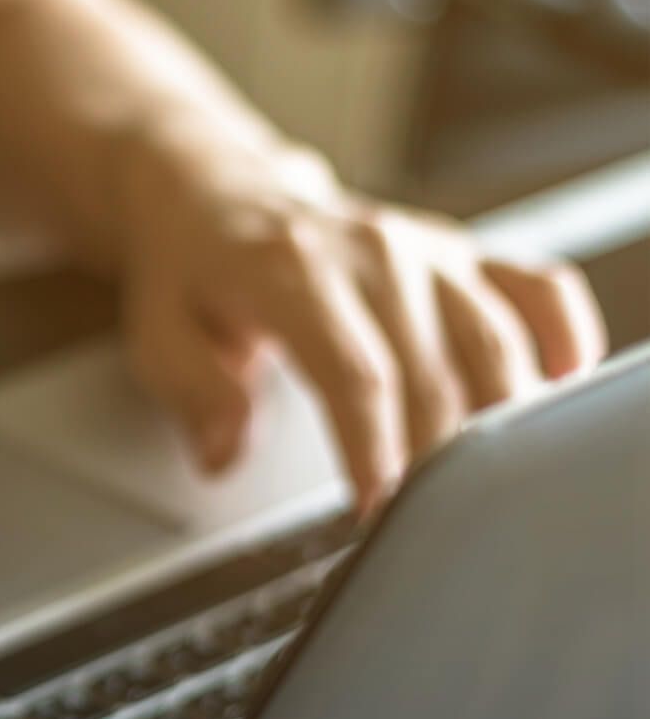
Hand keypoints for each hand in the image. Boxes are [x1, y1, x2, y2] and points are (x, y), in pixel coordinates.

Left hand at [117, 127, 605, 510]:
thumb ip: (194, 393)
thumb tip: (224, 454)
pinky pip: (534, 288)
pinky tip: (557, 387)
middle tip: (418, 525)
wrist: (213, 193)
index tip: (377, 513)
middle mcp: (370, 251)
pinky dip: (560, 336)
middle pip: (429, 372)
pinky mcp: (456, 252)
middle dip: (429, 460)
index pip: (355, 374)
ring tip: (480, 490)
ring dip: (495, 421)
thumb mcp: (157, 331)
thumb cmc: (189, 270)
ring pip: (491, 340)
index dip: (375, 451)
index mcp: (291, 269)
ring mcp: (422, 249)